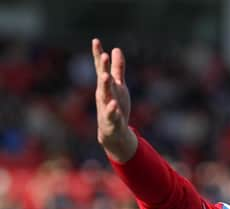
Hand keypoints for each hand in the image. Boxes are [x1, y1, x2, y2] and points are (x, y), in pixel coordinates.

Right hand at [92, 38, 136, 161]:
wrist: (113, 133)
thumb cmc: (115, 106)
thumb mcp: (119, 86)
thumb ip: (117, 69)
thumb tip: (116, 49)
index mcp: (107, 86)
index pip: (101, 68)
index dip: (98, 55)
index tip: (96, 40)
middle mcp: (104, 95)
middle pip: (103, 79)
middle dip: (102, 68)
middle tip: (103, 55)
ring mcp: (106, 107)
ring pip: (105, 96)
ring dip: (105, 86)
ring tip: (105, 76)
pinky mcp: (111, 121)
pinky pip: (111, 115)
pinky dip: (112, 110)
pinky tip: (114, 105)